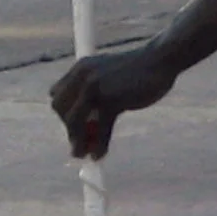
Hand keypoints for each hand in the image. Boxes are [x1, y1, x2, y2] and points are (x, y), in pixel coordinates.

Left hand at [50, 47, 177, 159]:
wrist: (159, 60)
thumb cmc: (138, 70)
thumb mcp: (108, 76)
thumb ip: (95, 95)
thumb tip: (85, 128)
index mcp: (80, 68)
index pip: (56, 95)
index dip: (64, 113)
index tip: (76, 126)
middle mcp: (83, 76)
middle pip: (61, 110)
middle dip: (68, 129)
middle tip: (80, 143)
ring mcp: (96, 88)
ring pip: (75, 122)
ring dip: (79, 142)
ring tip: (84, 155)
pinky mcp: (111, 100)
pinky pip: (100, 129)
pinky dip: (99, 145)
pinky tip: (100, 155)